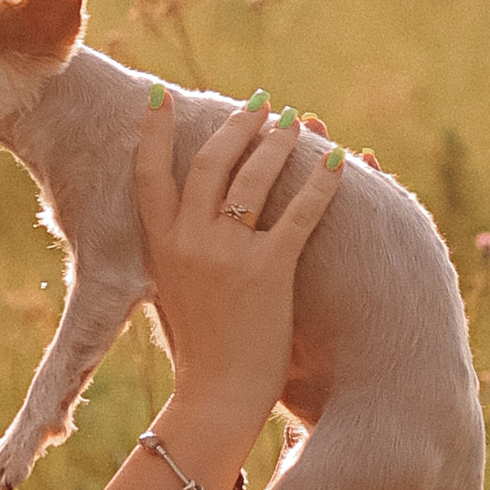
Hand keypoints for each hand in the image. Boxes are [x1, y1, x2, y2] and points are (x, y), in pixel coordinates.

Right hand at [136, 86, 340, 447]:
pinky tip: (339, 161)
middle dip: (236, 126)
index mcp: (159, 245)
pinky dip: (322, 183)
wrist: (215, 396)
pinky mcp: (269, 271)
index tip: (160, 93)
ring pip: (254, 178)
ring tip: (294, 122)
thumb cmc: (197, 350)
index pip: (149, 171)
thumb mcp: (169, 291)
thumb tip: (181, 220)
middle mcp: (190, 241)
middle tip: (257, 103)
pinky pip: (300, 214)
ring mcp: (229, 254)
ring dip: (278, 143)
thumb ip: (173, 250)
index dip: (153, 129)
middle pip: (210, 162)